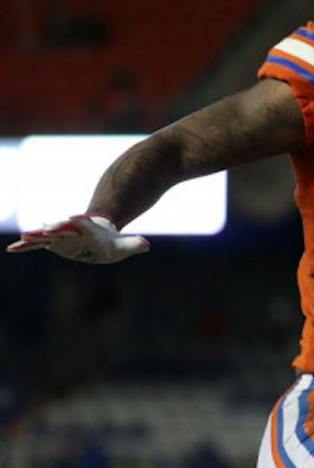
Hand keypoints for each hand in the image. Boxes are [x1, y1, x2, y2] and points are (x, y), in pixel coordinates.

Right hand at [7, 214, 148, 262]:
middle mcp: (72, 230)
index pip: (85, 223)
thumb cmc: (112, 243)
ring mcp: (60, 236)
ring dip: (36, 237)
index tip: (74, 217)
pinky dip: (26, 247)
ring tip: (23, 238)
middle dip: (55, 227)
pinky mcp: (52, 243)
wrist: (98, 236)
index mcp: (89, 228)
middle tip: (45, 227)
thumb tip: (146, 245)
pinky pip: (37, 245)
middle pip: (62, 227)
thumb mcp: (125, 245)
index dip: (80, 221)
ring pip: (46, 235)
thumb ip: (134, 244)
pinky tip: (12, 250)